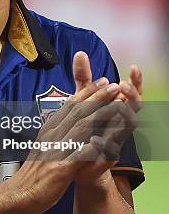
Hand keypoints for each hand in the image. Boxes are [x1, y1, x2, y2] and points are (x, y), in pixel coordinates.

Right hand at [8, 77, 134, 213]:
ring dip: (101, 112)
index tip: (101, 83)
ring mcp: (57, 149)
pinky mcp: (61, 167)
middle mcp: (53, 135)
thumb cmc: (33, 174)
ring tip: (116, 102)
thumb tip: (71, 126)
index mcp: (50, 130)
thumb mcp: (44, 148)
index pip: (70, 106)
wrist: (18, 194)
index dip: (87, 93)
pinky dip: (97, 143)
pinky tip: (109, 138)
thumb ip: (57, 136)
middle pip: (77, 111)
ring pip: (82, 126)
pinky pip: (82, 152)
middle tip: (112, 84)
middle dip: (97, 96)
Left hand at [72, 52, 141, 185]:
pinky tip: (95, 139)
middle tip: (123, 84)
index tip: (134, 67)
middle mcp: (120, 121)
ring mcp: (117, 139)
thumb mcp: (82, 99)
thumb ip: (84, 78)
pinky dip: (103, 145)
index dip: (136, 81)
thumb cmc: (84, 126)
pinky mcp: (107, 157)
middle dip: (132, 94)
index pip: (131, 91)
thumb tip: (80, 53)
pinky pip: (110, 151)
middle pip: (135, 106)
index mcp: (117, 107)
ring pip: (127, 127)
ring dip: (123, 116)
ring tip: (117, 105)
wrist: (78, 160)